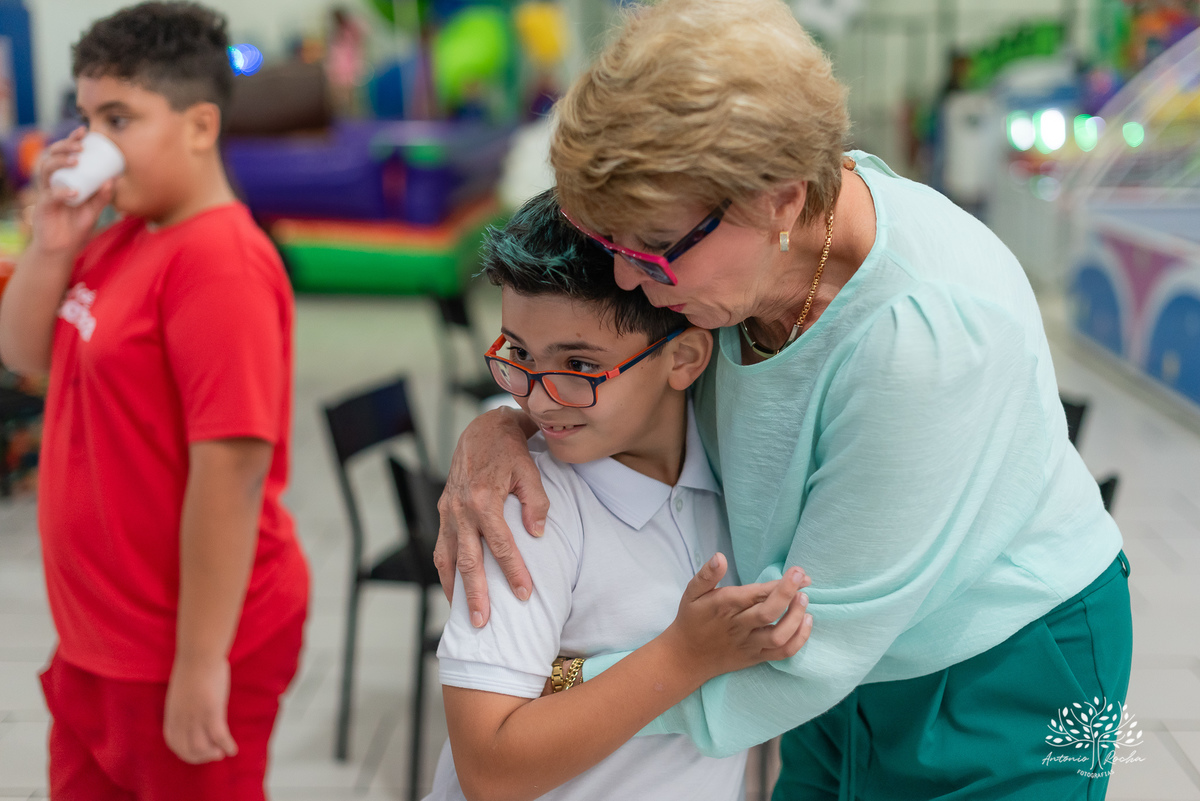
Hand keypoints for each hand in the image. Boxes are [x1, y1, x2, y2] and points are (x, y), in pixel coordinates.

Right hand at [29, 127, 114, 257]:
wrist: (63, 248)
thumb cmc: (77, 226)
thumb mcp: (94, 209)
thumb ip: (103, 196)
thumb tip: (113, 179)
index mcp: (63, 179)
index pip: (63, 154)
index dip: (71, 141)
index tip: (84, 131)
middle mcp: (51, 182)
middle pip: (50, 156)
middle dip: (64, 147)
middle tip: (81, 146)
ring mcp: (45, 194)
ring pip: (45, 170)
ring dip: (60, 162)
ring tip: (76, 160)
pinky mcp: (43, 208)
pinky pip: (50, 196)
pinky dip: (62, 192)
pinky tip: (74, 192)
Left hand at [163, 656, 237, 763]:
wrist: (199, 654)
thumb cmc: (193, 665)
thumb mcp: (182, 689)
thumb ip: (184, 702)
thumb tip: (193, 705)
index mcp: (172, 713)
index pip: (173, 742)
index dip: (184, 752)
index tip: (196, 752)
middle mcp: (181, 719)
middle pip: (187, 749)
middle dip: (200, 757)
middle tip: (213, 755)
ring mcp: (196, 717)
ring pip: (201, 748)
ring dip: (212, 754)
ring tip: (222, 753)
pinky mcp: (211, 711)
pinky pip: (219, 736)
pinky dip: (227, 746)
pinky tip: (233, 750)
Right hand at [435, 407, 546, 626]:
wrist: (482, 429)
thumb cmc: (510, 450)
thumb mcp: (530, 470)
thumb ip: (536, 502)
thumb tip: (537, 533)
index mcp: (484, 499)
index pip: (500, 545)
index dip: (513, 572)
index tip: (525, 595)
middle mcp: (461, 508)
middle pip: (467, 560)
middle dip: (476, 594)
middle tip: (484, 623)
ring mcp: (448, 510)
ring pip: (447, 557)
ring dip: (454, 588)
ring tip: (462, 616)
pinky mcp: (443, 510)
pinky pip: (441, 546)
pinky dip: (445, 571)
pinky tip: (453, 589)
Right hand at [662, 554, 812, 684]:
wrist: (686, 658)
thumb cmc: (691, 620)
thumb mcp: (691, 593)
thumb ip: (706, 575)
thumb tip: (719, 557)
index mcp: (724, 606)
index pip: (756, 593)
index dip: (780, 583)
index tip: (797, 572)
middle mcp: (738, 626)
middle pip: (769, 612)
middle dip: (790, 594)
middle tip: (804, 580)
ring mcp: (749, 644)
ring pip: (778, 636)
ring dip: (796, 618)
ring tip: (805, 600)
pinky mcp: (756, 657)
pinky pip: (782, 653)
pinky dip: (799, 640)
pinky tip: (806, 622)